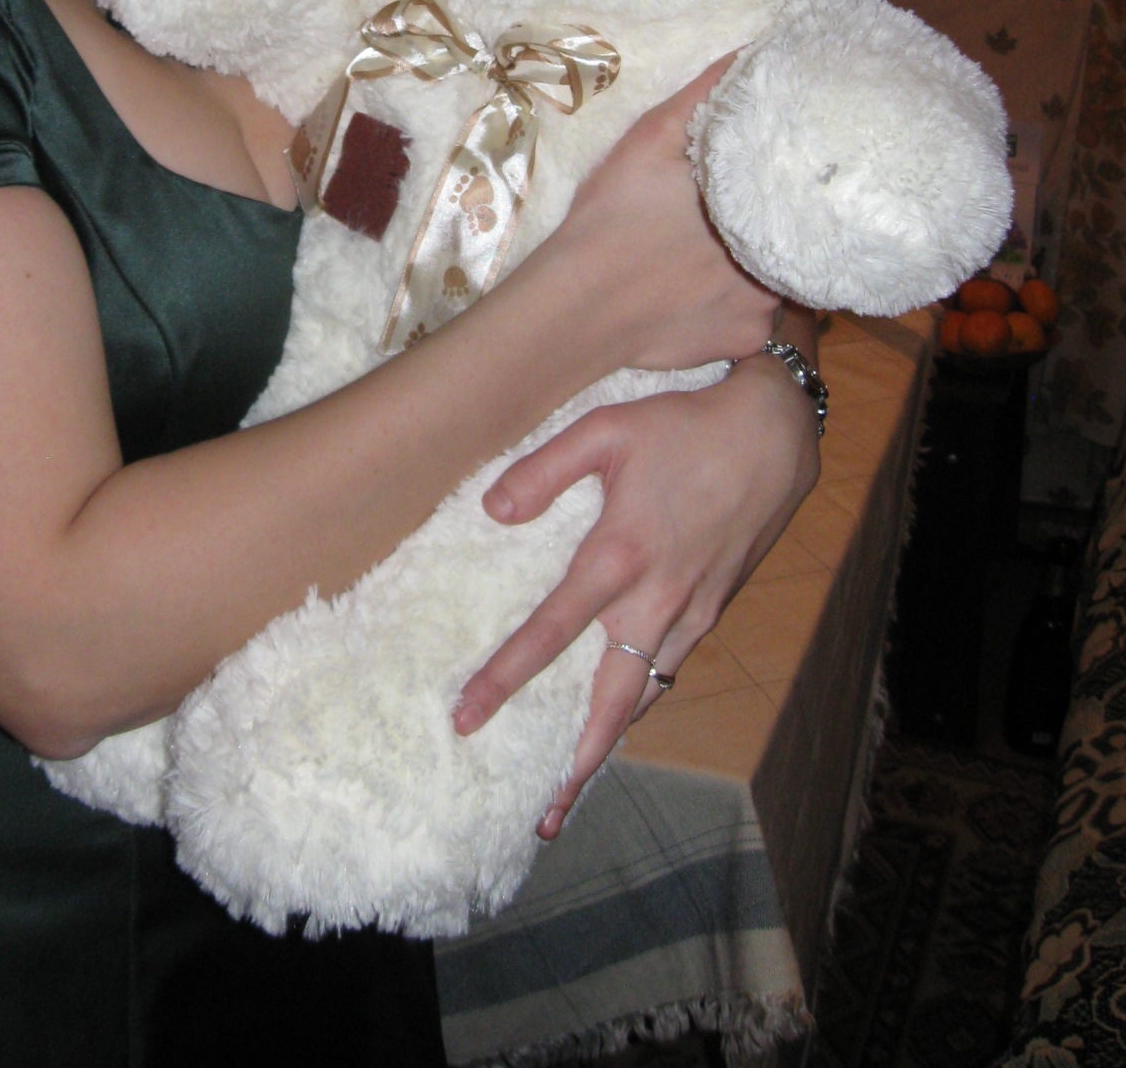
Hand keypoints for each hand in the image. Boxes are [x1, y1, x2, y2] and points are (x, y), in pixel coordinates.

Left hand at [452, 339, 819, 837]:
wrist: (773, 432)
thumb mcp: (606, 428)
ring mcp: (692, 610)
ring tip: (574, 780)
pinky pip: (669, 666)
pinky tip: (622, 708)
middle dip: (577, 765)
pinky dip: (643, 698)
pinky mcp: (715, 606)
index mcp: (622, 556)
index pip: (551, 633)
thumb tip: (492, 512)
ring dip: (611, 740)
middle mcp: (658, 598)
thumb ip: (544, 469)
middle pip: (611, 703)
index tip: (466, 717)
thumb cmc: (684, 424)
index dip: (505, 678)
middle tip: (543, 815)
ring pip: (645, 694)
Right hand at [552, 59, 780, 376]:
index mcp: (762, 206)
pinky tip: (701, 297)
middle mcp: (780, 258)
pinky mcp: (742, 343)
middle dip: (773, 225)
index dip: (789, 182)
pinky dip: (734, 308)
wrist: (577, 304)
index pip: (800, 193)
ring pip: (776, 281)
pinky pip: (752, 323)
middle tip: (737, 215)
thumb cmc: (615, 213)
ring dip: (758, 268)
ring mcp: (765, 310)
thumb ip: (706, 93)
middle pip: (792, 236)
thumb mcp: (654, 137)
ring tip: (718, 256)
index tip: (773, 175)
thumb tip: (754, 50)